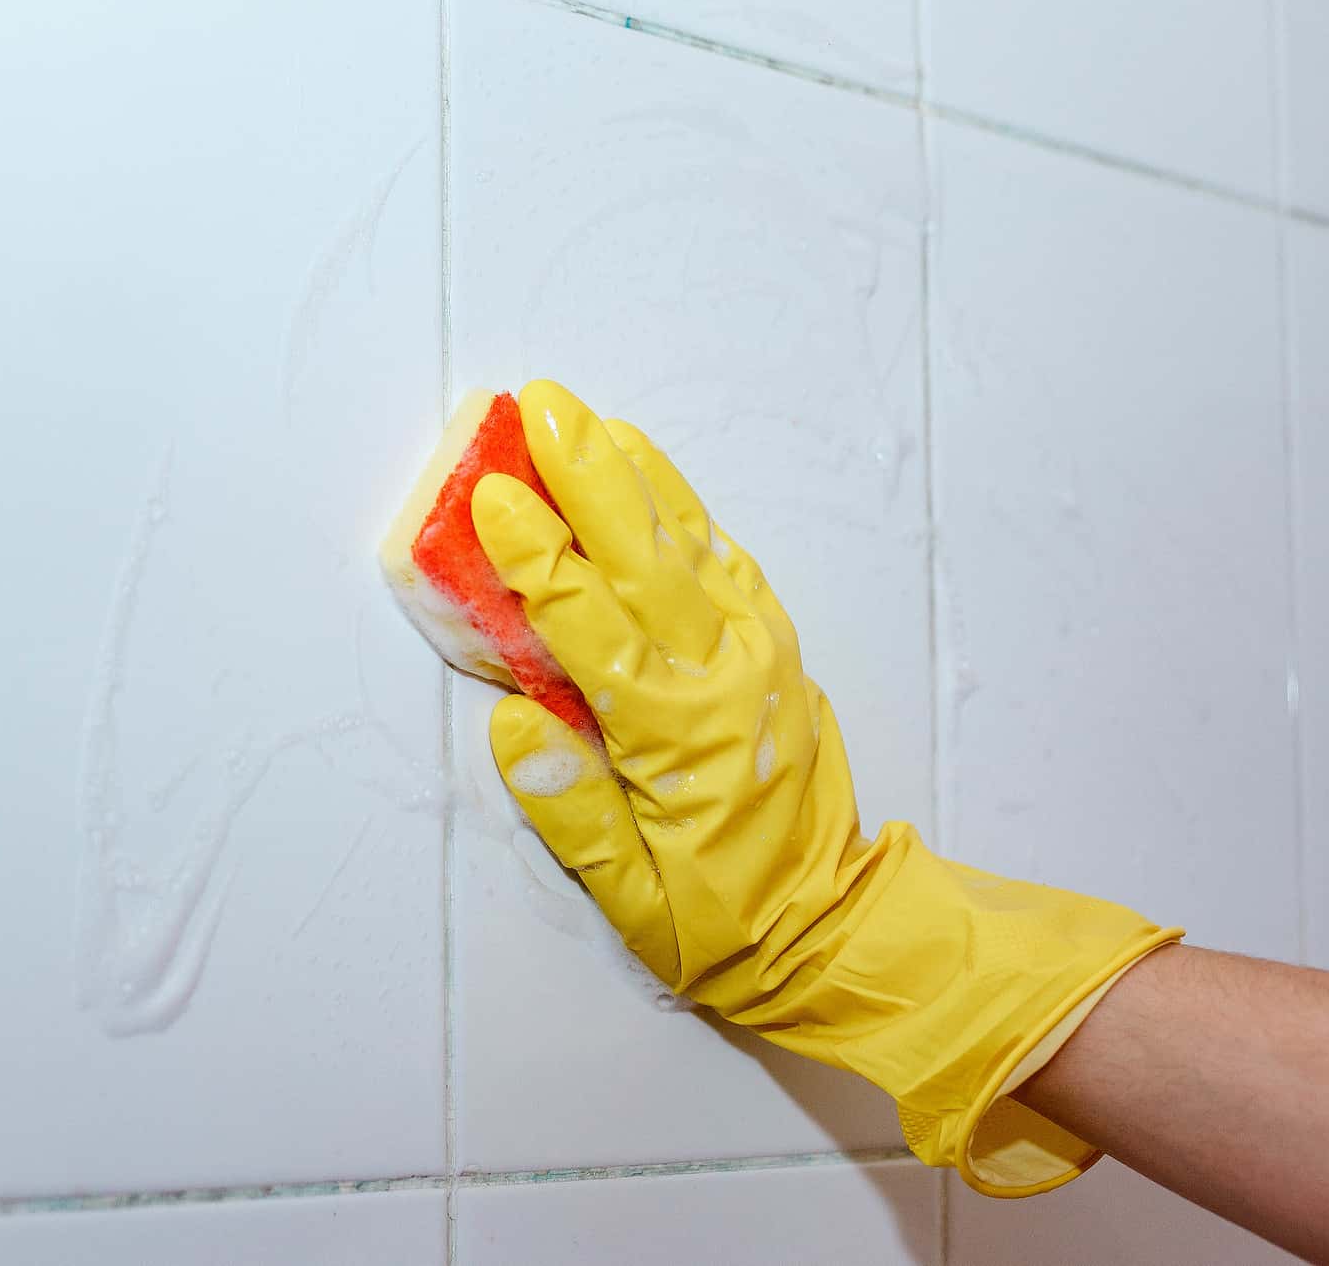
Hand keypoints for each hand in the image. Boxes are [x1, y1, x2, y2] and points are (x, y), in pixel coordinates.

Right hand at [473, 379, 1179, 1196]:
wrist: (836, 924)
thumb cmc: (723, 924)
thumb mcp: (634, 904)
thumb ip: (573, 812)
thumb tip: (511, 726)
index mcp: (679, 737)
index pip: (592, 628)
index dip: (537, 559)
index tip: (492, 496)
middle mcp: (724, 678)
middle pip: (647, 556)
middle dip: (589, 474)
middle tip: (540, 405)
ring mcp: (759, 655)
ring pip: (691, 543)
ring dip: (634, 475)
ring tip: (585, 416)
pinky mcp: (775, 648)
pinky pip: (726, 560)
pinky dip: (683, 507)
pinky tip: (648, 471)